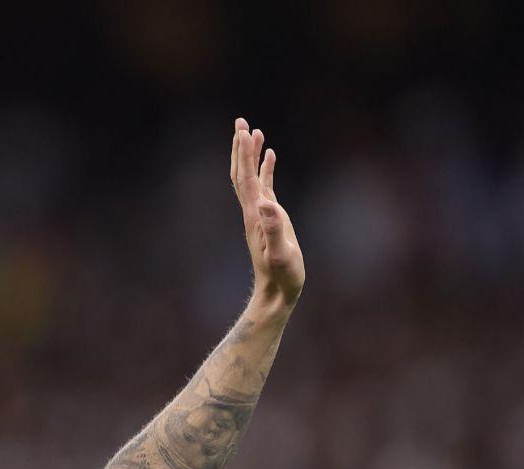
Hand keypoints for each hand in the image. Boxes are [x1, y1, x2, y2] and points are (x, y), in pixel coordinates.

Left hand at [230, 117, 304, 308]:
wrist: (277, 292)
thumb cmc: (282, 276)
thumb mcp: (281, 253)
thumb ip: (274, 229)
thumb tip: (265, 203)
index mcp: (255, 215)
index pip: (247, 178)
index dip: (245, 154)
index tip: (243, 130)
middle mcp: (253, 211)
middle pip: (242, 173)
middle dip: (241, 147)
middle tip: (241, 122)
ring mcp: (260, 214)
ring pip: (251, 178)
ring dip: (251, 154)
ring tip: (254, 131)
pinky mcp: (269, 218)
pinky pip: (265, 187)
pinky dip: (265, 169)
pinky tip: (270, 156)